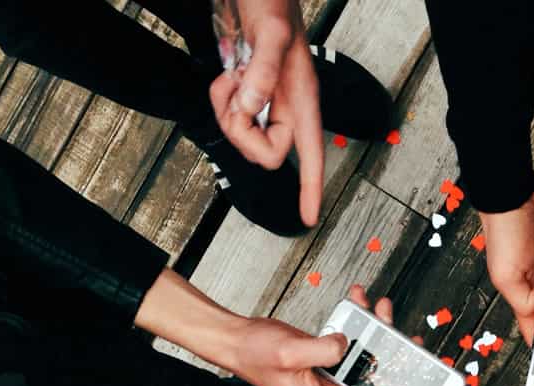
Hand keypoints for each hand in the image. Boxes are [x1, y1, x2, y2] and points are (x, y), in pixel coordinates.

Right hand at [135, 273, 395, 385]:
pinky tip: (360, 303)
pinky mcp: (324, 355)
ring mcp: (326, 373)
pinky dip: (357, 323)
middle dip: (389, 358)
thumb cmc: (253, 354)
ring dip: (375, 332)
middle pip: (370, 381)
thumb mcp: (289, 353)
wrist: (235, 337)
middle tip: (404, 338)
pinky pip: (349, 342)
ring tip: (380, 309)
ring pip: (363, 357)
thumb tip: (347, 344)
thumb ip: (322, 350)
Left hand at [208, 0, 323, 226]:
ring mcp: (268, 102)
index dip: (310, 188)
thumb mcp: (270, 32)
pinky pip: (232, 116)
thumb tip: (253, 108)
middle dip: (241, 130)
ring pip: (243, 136)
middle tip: (235, 92)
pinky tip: (229, 76)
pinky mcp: (251, 95)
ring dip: (227, 109)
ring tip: (232, 76)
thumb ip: (262, 72)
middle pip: (264, 152)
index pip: (312, 154)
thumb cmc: (272, 2)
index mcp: (302, 99)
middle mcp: (287, 106)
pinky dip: (222, 99)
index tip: (309, 216)